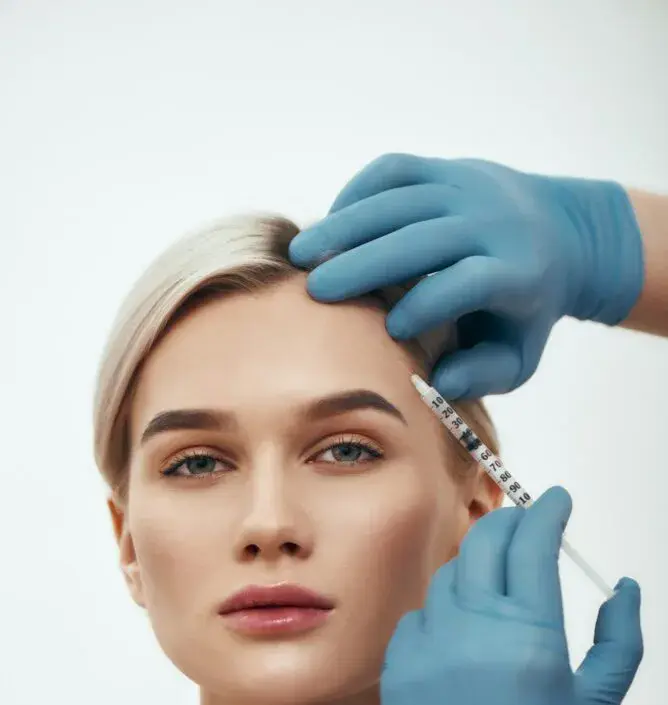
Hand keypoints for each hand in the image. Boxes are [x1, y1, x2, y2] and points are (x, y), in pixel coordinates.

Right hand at [289, 154, 643, 398]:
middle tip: (314, 290)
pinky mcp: (446, 167)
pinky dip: (356, 195)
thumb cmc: (524, 313)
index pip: (469, 282)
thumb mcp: (519, 357)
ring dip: (345, 226)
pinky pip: (394, 171)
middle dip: (365, 263)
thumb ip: (484, 374)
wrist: (562, 233)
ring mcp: (468, 187)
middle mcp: (493, 222)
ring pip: (400, 199)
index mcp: (519, 272)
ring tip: (300, 255)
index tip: (390, 330)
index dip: (428, 304)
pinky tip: (329, 225)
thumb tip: (440, 381)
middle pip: (422, 237)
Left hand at [380, 486, 642, 704]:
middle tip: (527, 519)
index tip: (556, 497)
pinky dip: (444, 607)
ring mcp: (425, 651)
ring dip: (477, 562)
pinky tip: (463, 625)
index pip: (532, 544)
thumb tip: (622, 586)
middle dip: (510, 520)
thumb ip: (618, 640)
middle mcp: (470, 634)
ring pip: (449, 577)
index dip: (546, 510)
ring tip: (500, 574)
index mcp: (528, 639)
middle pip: (485, 543)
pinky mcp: (395, 672)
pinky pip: (419, 616)